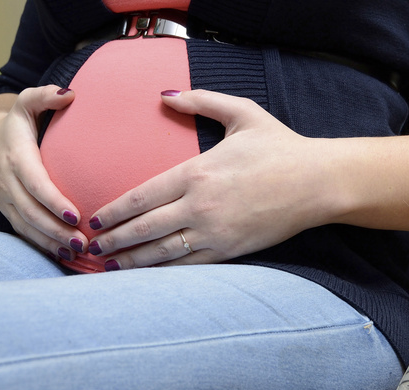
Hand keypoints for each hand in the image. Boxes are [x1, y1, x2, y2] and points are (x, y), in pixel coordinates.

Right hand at [0, 85, 87, 260]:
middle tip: (84, 242)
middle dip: (56, 230)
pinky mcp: (8, 210)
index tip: (75, 215)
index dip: (53, 201)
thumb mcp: (27, 103)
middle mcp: (7, 182)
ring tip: (77, 252)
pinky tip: (64, 254)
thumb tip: (70, 95)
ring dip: (51, 242)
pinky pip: (24, 232)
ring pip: (27, 227)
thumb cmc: (19, 124)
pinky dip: (42, 245)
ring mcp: (5, 199)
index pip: (35, 184)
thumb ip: (45, 96)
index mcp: (16, 157)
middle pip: (32, 212)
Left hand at [87, 89, 327, 269]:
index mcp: (196, 172)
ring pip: (162, 252)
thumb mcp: (242, 112)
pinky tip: (147, 275)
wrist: (317, 182)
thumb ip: (201, 101)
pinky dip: (164, 272)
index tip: (94, 218)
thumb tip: (165, 95)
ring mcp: (214, 232)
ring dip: (132, 260)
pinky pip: (189, 265)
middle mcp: (199, 206)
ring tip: (108, 265)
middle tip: (91, 245)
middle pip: (143, 228)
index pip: (140, 196)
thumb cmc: (280, 146)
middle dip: (114, 239)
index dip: (113, 211)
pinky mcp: (230, 250)